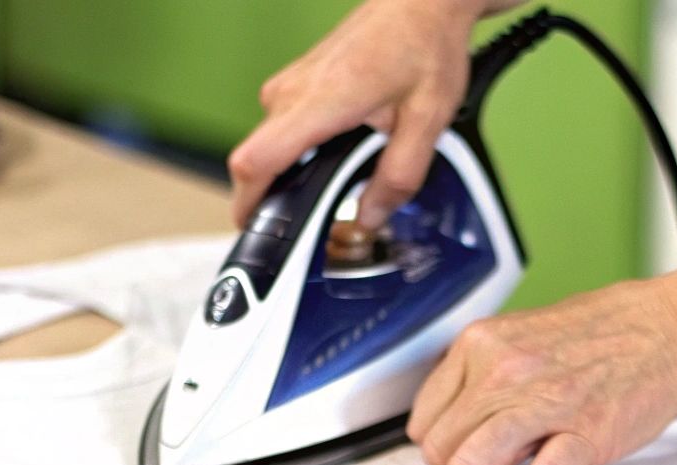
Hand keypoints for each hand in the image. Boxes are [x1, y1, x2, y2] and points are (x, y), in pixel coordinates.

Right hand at [228, 0, 506, 227]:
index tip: (258, 230)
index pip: (256, 161)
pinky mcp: (296, 82)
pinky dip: (301, 152)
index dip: (249, 203)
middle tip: (316, 223)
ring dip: (295, 173)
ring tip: (338, 185)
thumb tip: (369, 216)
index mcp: (320, 101)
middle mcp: (293, 91)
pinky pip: (284, 129)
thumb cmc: (424, 46)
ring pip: (272, 146)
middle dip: (280, 199)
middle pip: (258, 162)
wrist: (423, 3)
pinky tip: (338, 156)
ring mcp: (290, 84)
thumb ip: (398, 178)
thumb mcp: (427, 122)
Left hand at [406, 280, 676, 464]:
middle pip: (439, 451)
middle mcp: (503, 372)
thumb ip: (480, 375)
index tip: (465, 449)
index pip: (423, 420)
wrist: (668, 331)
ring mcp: (543, 404)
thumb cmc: (600, 338)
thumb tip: (451, 425)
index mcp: (481, 345)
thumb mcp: (520, 336)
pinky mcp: (584, 435)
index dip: (443, 445)